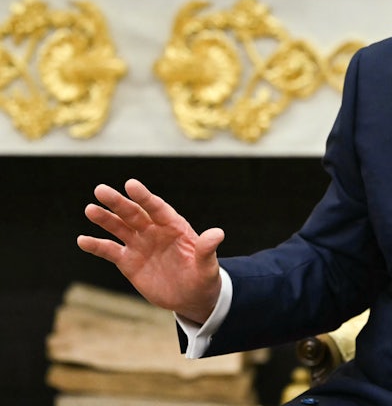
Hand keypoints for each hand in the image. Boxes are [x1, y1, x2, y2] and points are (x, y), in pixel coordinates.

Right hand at [77, 179, 223, 323]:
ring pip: (119, 228)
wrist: (191, 297)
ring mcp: (140, 245)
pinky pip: (110, 251)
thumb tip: (218, 233)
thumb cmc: (203, 278)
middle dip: (118, 202)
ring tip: (90, 209)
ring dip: (104, 219)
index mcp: (174, 226)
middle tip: (101, 190)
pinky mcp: (128, 262)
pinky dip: (96, 246)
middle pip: (134, 213)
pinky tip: (83, 240)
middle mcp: (154, 231)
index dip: (144, 197)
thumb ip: (207, 250)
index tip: (131, 184)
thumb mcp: (207, 267)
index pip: (157, 208)